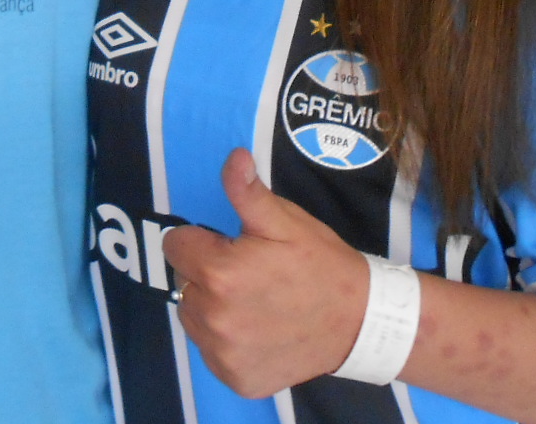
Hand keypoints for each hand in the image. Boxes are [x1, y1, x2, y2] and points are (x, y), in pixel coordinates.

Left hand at [163, 149, 368, 397]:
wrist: (360, 322)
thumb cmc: (320, 265)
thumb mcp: (285, 221)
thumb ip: (248, 191)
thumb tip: (234, 157)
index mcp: (219, 272)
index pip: (175, 246)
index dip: (202, 241)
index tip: (231, 246)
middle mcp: (213, 318)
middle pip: (183, 282)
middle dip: (207, 273)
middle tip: (249, 274)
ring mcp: (223, 354)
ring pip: (193, 317)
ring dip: (212, 308)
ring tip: (254, 302)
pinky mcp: (235, 379)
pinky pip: (212, 352)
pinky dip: (227, 342)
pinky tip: (259, 330)